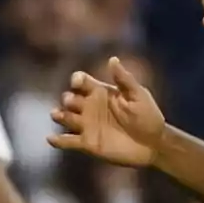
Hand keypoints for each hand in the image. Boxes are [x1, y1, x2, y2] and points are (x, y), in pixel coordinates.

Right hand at [48, 57, 164, 166]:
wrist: (153, 143)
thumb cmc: (148, 116)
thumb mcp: (138, 95)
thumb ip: (124, 79)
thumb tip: (112, 59)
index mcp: (102, 93)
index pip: (83, 82)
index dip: (77, 79)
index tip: (78, 82)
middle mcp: (91, 108)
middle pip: (70, 99)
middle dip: (67, 99)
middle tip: (72, 102)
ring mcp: (87, 125)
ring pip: (65, 117)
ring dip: (59, 115)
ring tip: (57, 114)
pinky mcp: (87, 143)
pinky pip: (67, 141)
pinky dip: (57, 140)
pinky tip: (51, 138)